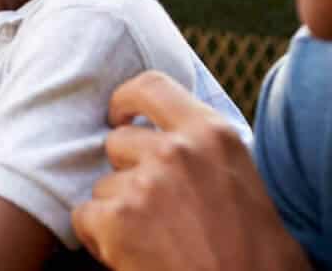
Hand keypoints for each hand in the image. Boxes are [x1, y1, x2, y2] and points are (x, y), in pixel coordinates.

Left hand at [72, 71, 310, 270]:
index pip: (150, 86)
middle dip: (126, 171)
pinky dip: (99, 238)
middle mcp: (176, 150)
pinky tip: (131, 254)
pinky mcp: (117, 220)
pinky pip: (85, 216)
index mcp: (212, 134)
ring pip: (103, 184)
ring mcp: (144, 183)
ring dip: (117, 210)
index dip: (125, 100)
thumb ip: (204, 151)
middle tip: (152, 206)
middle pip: (117, 141)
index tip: (119, 114)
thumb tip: (169, 134)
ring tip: (152, 238)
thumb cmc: (256, 255)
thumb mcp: (243, 181)